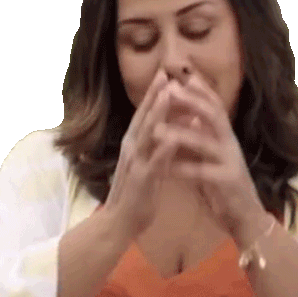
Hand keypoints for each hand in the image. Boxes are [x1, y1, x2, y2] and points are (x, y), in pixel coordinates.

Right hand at [105, 69, 183, 238]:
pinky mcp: (142, 179)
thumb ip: (162, 148)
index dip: (154, 95)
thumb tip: (178, 129)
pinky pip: (154, 162)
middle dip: (155, 95)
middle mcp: (131, 148)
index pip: (145, 115)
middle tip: (165, 74)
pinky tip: (173, 137)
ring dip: (157, 113)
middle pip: (144, 117)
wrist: (119, 223)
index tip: (165, 76)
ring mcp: (135, 162)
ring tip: (168, 94)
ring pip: (147, 134)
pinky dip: (163, 148)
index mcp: (134, 145)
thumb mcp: (150, 166)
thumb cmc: (136, 194)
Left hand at [153, 75, 264, 233]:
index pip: (214, 107)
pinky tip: (166, 168)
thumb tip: (192, 116)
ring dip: (180, 135)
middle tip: (170, 90)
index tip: (181, 76)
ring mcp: (230, 162)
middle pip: (214, 115)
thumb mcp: (214, 157)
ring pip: (206, 143)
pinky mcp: (228, 181)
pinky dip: (183, 169)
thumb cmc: (225, 185)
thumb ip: (205, 138)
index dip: (201, 91)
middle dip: (192, 101)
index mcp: (225, 137)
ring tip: (157, 130)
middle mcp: (230, 144)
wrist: (245, 216)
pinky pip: (202, 172)